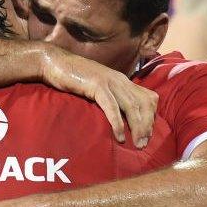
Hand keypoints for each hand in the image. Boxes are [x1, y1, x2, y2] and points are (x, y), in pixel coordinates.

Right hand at [41, 49, 157, 147]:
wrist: (54, 62)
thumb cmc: (74, 77)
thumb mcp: (98, 87)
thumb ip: (110, 96)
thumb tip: (118, 116)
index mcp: (123, 80)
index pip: (148, 97)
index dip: (151, 117)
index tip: (147, 134)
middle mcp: (120, 80)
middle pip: (144, 103)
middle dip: (147, 125)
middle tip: (143, 144)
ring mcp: (109, 82)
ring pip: (131, 106)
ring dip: (137, 127)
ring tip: (136, 144)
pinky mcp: (97, 85)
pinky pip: (112, 106)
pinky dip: (118, 123)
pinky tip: (119, 137)